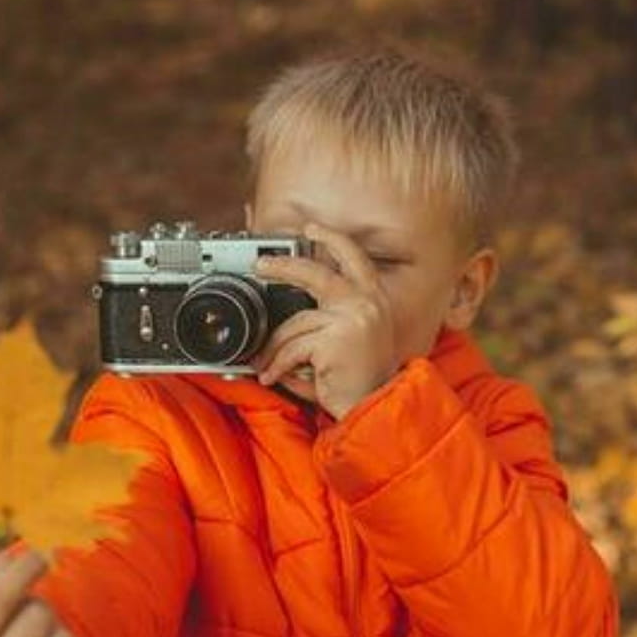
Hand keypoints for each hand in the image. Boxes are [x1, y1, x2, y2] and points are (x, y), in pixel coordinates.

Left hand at [250, 222, 399, 419]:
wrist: (375, 409)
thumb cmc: (363, 381)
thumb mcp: (355, 339)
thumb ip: (333, 317)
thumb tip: (293, 306)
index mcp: (374, 300)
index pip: (354, 257)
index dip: (332, 239)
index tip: (312, 228)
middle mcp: (366, 304)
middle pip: (317, 273)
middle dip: (283, 266)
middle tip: (261, 265)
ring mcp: (351, 319)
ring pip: (295, 322)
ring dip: (275, 347)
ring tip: (267, 363)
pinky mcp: (333, 340)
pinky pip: (292, 348)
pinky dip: (277, 365)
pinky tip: (274, 377)